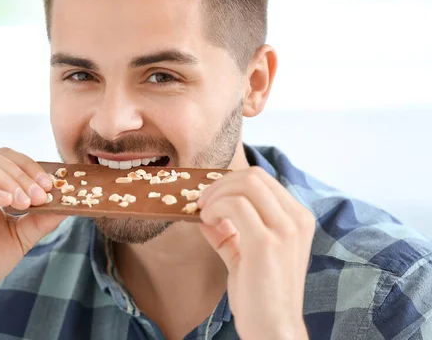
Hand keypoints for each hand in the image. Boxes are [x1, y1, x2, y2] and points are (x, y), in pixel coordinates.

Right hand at [0, 147, 65, 310]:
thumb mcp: (20, 237)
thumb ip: (41, 219)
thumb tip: (68, 203)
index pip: (5, 158)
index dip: (29, 166)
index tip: (50, 184)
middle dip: (22, 174)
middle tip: (41, 195)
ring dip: (6, 180)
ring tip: (25, 202)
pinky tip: (6, 202)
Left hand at [197, 167, 314, 339]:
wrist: (273, 330)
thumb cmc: (261, 297)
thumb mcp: (246, 256)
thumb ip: (230, 234)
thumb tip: (206, 215)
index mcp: (298, 219)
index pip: (262, 180)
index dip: (231, 182)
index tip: (210, 197)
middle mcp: (297, 219)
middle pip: (254, 176)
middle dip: (221, 183)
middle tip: (202, 201)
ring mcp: (285, 229)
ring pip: (246, 184)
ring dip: (216, 194)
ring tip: (204, 212)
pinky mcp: (267, 242)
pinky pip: (235, 205)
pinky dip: (215, 207)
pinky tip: (208, 221)